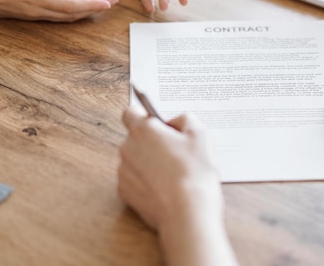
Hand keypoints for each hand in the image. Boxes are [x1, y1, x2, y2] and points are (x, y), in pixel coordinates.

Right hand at [0, 0, 118, 22]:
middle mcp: (37, 10)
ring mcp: (33, 14)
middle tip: (113, 2)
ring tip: (101, 5)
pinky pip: (56, 16)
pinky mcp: (29, 13)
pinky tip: (78, 8)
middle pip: (72, 14)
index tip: (109, 3)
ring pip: (65, 17)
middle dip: (94, 9)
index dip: (92, 5)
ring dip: (84, 12)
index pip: (71, 5)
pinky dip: (72, 13)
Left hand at [118, 108, 221, 230]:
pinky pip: (133, 180)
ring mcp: (124, 171)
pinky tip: (164, 187)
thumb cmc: (194, 172)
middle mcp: (128, 148)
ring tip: (171, 173)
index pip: (130, 112)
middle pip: (134, 138)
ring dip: (147, 162)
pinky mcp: (124, 192)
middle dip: (150, 142)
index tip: (156, 124)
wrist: (187, 212)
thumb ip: (185, 119)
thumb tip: (174, 122)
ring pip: (134, 160)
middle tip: (173, 152)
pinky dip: (145, 181)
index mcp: (143, 130)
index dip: (143, 116)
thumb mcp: (200, 134)